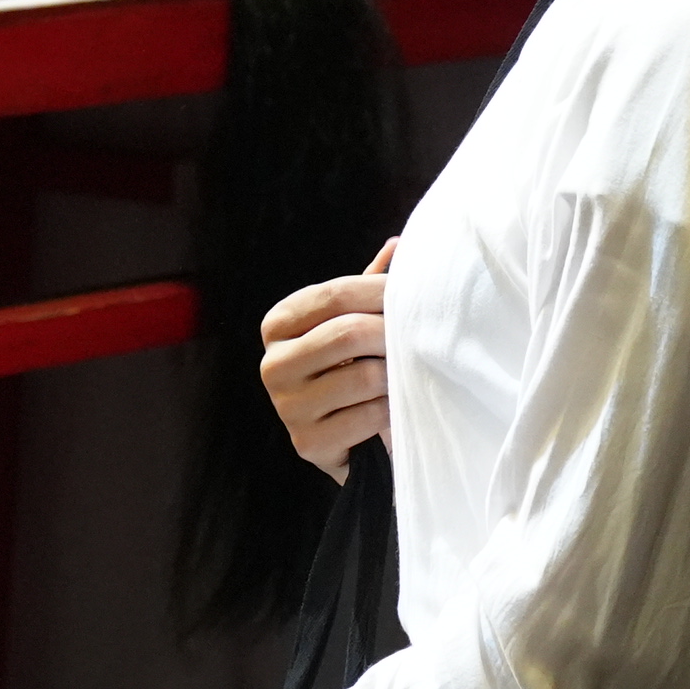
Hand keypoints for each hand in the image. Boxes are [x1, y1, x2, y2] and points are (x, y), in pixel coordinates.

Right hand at [257, 238, 396, 478]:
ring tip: (404, 375)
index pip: (333, 294)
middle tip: (417, 339)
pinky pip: (370, 416)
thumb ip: (368, 287)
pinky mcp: (309, 444)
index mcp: (277, 325)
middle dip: (392, 335)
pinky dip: (392, 411)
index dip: (380, 292)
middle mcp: (272, 364)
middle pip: (348, 332)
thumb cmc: (352, 369)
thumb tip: (399, 245)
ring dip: (395, 376)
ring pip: (364, 376)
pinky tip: (394, 408)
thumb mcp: (353, 324)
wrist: (346, 441)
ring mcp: (286, 407)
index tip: (413, 295)